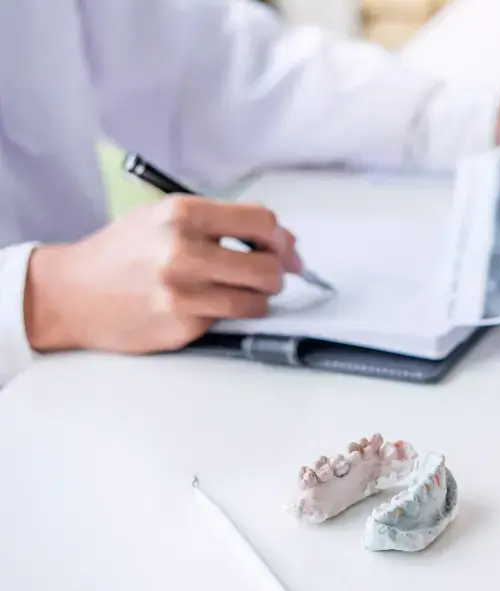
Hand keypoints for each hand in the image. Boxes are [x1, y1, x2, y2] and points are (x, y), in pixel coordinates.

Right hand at [23, 195, 301, 354]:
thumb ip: (222, 223)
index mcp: (183, 214)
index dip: (281, 239)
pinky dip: (226, 314)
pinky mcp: (181, 325)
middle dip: (277, 274)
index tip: (285, 250)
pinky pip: (228, 320)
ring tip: (239, 292)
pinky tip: (203, 306)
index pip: (261, 222)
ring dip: (258, 299)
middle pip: (268, 267)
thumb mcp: (164, 218)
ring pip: (257, 301)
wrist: (70, 294)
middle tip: (268, 276)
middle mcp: (184, 251)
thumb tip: (284, 240)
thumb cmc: (122, 253)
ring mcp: (183, 292)